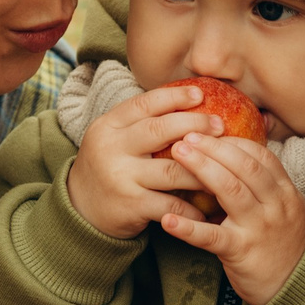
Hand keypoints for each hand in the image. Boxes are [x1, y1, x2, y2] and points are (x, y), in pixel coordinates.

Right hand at [64, 84, 226, 239]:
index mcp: (109, 126)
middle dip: (195, 125)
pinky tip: (208, 205)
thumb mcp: (114, 137)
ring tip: (224, 167)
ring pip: (173, 170)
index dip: (174, 97)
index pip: (144, 104)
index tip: (200, 95)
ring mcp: (121, 178)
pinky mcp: (131, 206)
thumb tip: (188, 100)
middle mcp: (112, 149)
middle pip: (160, 131)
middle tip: (219, 126)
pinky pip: (171, 204)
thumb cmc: (109, 166)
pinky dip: (193, 207)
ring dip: (203, 170)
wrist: (80, 209)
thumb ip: (141, 122)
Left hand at [158, 133, 304, 304]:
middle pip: (244, 166)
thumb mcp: (287, 210)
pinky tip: (167, 218)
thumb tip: (238, 155)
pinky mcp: (241, 252)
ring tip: (177, 155)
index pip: (260, 156)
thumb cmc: (283, 246)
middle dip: (213, 147)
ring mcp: (258, 228)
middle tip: (186, 136)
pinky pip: (211, 237)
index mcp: (285, 193)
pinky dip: (188, 227)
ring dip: (201, 168)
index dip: (232, 142)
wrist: (297, 288)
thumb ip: (267, 186)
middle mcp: (275, 206)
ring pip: (230, 190)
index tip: (208, 132)